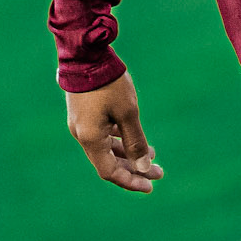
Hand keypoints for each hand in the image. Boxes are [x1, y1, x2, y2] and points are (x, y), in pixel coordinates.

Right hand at [65, 72, 164, 193]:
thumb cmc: (109, 83)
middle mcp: (82, 135)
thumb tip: (144, 168)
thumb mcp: (128, 113)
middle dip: (134, 169)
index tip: (150, 185)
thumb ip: (136, 142)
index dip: (130, 181)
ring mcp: (81, 124)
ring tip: (153, 154)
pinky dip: (119, 140)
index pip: (110, 172)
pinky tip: (134, 136)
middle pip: (109, 162)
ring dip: (128, 154)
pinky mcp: (84, 114)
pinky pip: (102, 136)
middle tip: (159, 172)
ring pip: (106, 149)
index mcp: (90, 139)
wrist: (86, 54)